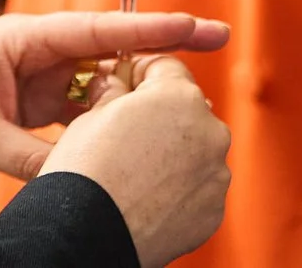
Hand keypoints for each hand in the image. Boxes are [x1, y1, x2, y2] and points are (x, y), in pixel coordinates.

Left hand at [0, 11, 230, 179]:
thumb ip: (30, 156)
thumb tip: (80, 176)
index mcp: (23, 37)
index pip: (98, 29)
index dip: (149, 26)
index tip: (194, 23)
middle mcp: (38, 50)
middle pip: (112, 46)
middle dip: (161, 46)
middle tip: (216, 39)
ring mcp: (40, 76)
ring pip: (103, 79)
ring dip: (135, 90)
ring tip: (179, 100)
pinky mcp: (37, 104)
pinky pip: (86, 108)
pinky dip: (108, 119)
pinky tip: (134, 132)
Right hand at [43, 56, 233, 267]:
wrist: (88, 235)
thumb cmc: (85, 172)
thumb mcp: (91, 115)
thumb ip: (114, 91)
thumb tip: (114, 82)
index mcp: (179, 95)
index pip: (166, 67)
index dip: (140, 75)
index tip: (123, 88)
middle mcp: (209, 129)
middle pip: (186, 109)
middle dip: (161, 118)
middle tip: (126, 135)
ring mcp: (216, 173)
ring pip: (196, 151)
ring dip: (174, 155)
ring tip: (136, 173)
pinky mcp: (214, 210)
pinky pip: (198, 189)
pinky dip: (179, 190)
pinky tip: (149, 197)